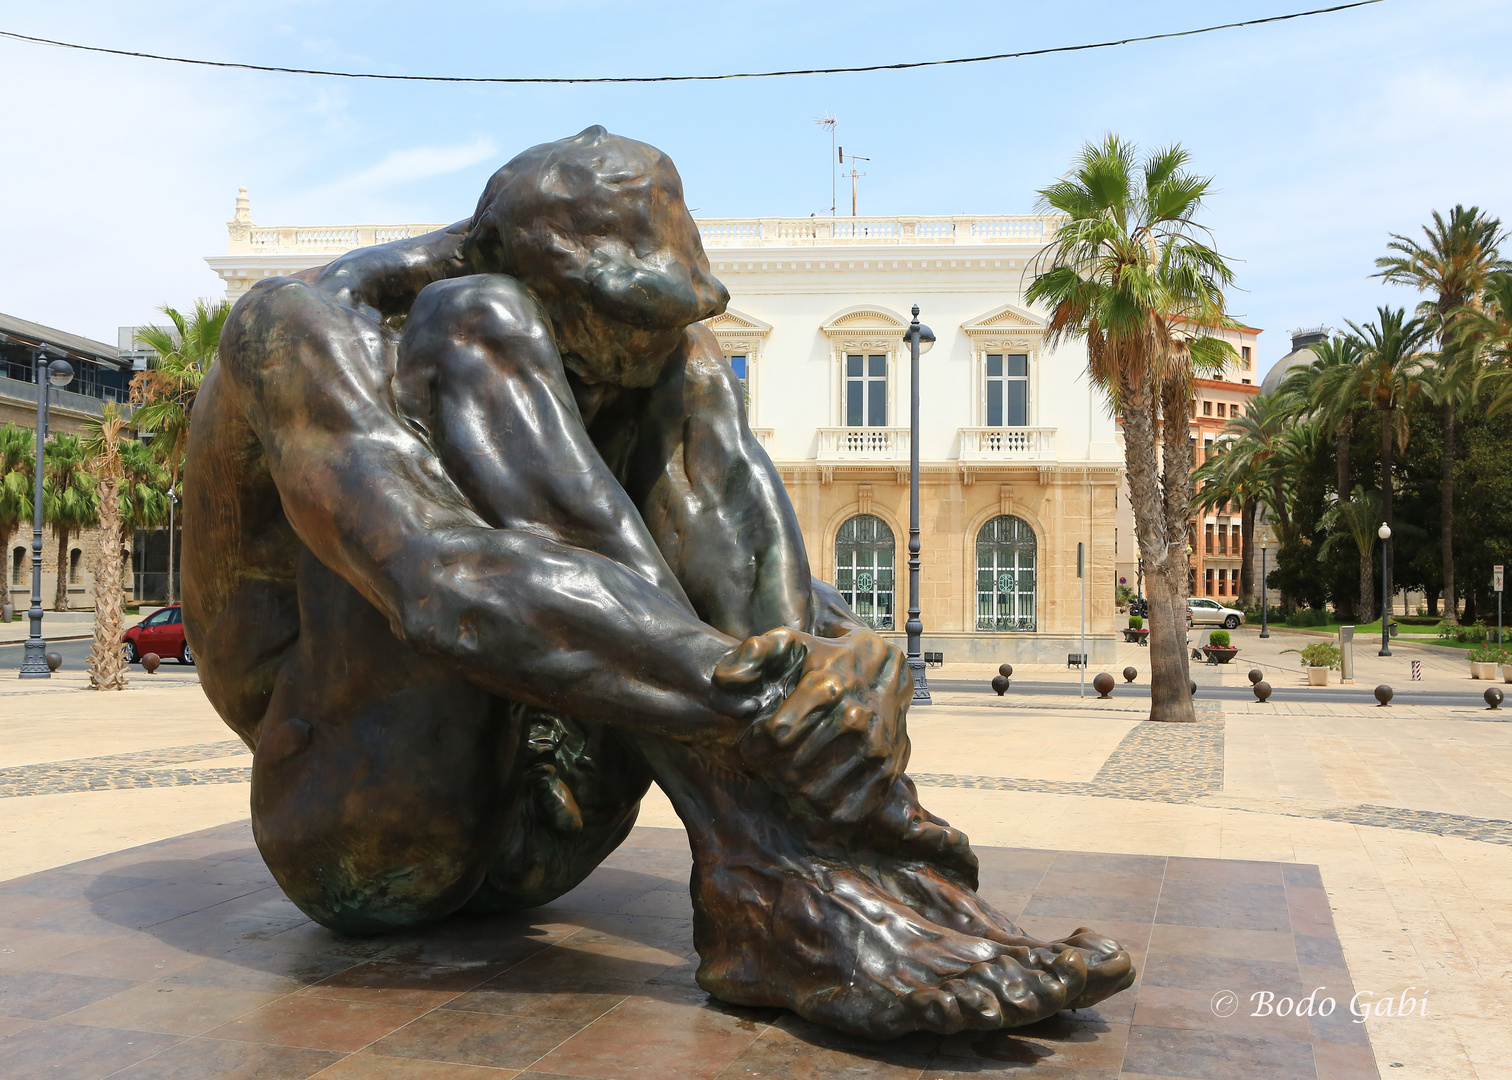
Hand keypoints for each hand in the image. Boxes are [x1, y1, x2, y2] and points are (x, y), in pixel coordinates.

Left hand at [712, 626, 911, 824]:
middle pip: (793, 769)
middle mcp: (855, 717)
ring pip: (816, 794)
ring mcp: (875, 747)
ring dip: (793, 795)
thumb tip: (724, 681)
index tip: (752, 744)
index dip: (755, 746)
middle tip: (768, 766)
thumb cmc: (826, 659)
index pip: (778, 734)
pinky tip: (811, 798)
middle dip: (771, 772)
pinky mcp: (887, 770)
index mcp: (826, 685)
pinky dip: (823, 813)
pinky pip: (846, 810)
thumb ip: (752, 654)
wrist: (886, 668)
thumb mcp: (789, 643)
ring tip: (786, 780)